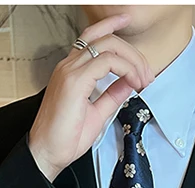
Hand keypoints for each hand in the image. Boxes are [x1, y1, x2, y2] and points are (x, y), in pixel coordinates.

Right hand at [29, 13, 154, 181]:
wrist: (47, 153)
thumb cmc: (64, 138)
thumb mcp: (97, 113)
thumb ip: (112, 95)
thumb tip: (127, 83)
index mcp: (71, 71)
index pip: (93, 38)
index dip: (112, 28)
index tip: (130, 30)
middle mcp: (68, 66)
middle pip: (104, 39)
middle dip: (132, 52)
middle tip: (147, 72)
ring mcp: (70, 71)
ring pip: (107, 45)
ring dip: (132, 59)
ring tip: (143, 78)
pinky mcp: (74, 81)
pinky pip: (106, 61)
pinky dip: (125, 69)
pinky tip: (133, 81)